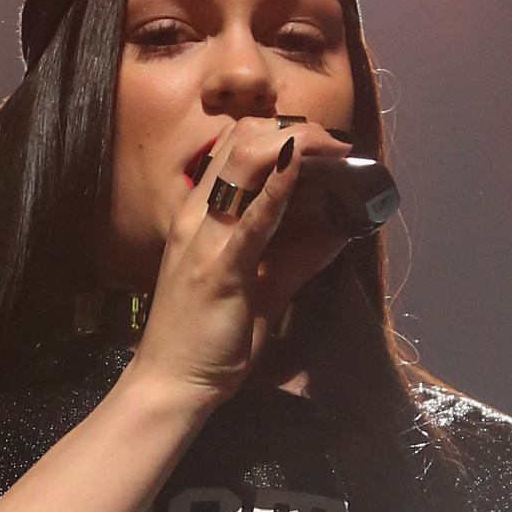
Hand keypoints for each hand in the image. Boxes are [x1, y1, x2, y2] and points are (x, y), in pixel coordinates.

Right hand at [129, 114, 354, 411]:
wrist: (171, 381)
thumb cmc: (207, 336)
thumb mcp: (257, 286)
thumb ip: (295, 256)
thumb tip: (340, 230)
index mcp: (199, 215)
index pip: (233, 146)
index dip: (278, 132)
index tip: (319, 144)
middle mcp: (197, 216)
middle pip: (241, 141)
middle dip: (295, 129)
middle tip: (337, 144)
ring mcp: (205, 240)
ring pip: (244, 164)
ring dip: (295, 146)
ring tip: (333, 149)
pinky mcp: (221, 270)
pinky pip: (251, 221)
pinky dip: (278, 190)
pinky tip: (300, 168)